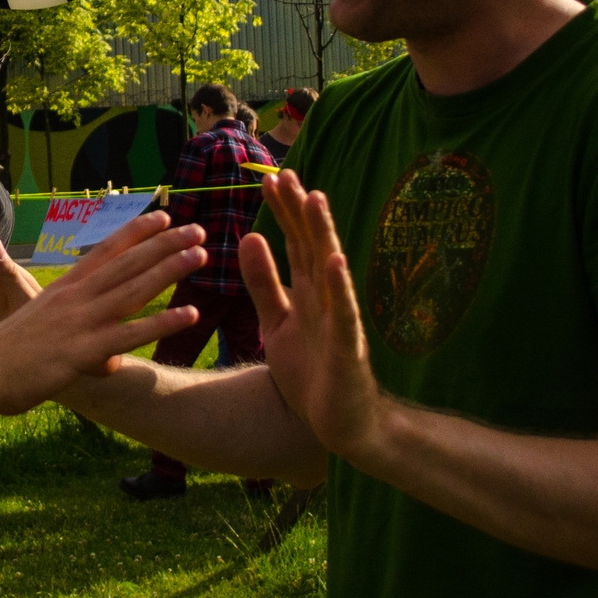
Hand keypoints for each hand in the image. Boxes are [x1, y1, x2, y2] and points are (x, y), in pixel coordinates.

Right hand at [0, 212, 205, 415]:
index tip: (162, 217)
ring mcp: (81, 323)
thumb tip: (65, 317)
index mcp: (63, 288)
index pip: (105, 252)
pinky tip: (189, 313)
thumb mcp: (32, 323)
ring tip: (201, 255)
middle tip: (199, 228)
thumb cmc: (1, 354)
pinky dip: (162, 322)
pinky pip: (131, 335)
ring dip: (170, 271)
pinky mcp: (85, 351)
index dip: (135, 233)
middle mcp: (75, 298)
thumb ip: (59, 320)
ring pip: (134, 290)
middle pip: (127, 264)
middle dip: (164, 244)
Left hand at [242, 171, 385, 461]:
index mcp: (309, 293)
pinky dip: (340, 288)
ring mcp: (340, 320)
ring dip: (324, 234)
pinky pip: (343, 315)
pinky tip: (335, 262)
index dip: (284, 211)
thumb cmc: (313, 373)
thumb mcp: (278, 322)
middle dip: (300, 210)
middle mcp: (327, 299)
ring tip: (316, 199)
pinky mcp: (347, 348)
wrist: (341, 425)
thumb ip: (264, 282)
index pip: (295, 243)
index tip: (270, 178)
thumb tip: (250, 236)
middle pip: (312, 246)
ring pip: (330, 271)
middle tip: (285, 173)